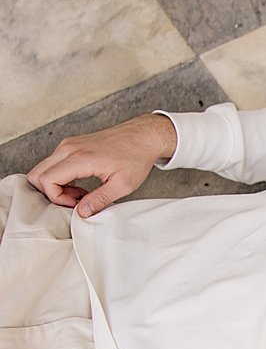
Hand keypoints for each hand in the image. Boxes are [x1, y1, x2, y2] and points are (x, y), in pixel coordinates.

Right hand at [27, 112, 176, 217]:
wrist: (144, 135)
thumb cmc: (137, 156)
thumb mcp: (123, 184)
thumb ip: (99, 200)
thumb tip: (81, 213)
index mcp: (80, 157)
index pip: (46, 180)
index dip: (57, 198)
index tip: (76, 203)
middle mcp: (69, 147)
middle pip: (38, 174)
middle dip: (51, 193)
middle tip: (74, 200)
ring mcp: (69, 144)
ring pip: (44, 169)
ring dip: (56, 186)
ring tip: (80, 193)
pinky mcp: (72, 145)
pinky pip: (54, 164)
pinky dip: (60, 178)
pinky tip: (80, 184)